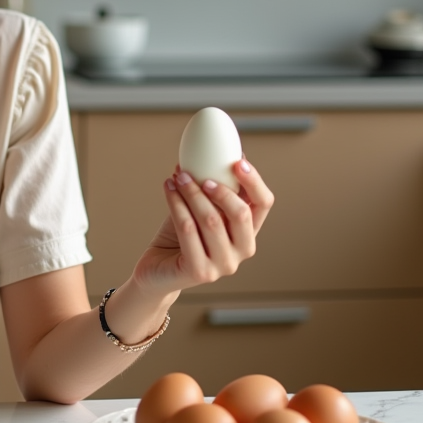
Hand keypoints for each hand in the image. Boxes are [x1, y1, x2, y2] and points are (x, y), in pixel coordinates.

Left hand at [131, 160, 273, 298]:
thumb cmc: (182, 235)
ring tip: (177, 176)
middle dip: (220, 189)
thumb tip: (213, 150)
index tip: (237, 161)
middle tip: (198, 174)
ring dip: (191, 193)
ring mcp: (223, 265)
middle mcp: (242, 250)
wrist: (158, 270)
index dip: (254, 181)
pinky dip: (177, 205)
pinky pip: (188, 230)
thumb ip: (212, 187)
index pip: (264, 204)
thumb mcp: (201, 208)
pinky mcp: (200, 272)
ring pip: (211, 221)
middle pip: (241, 214)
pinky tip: (168, 189)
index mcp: (248, 231)